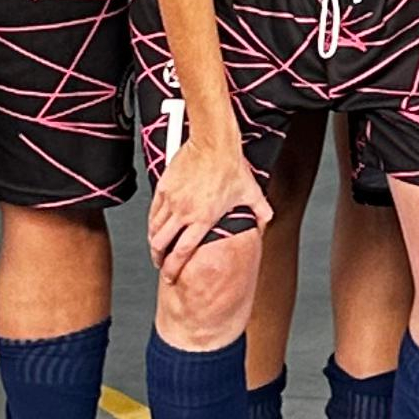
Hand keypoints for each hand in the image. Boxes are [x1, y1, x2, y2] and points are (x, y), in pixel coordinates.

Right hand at [147, 129, 270, 281]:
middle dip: (158, 258)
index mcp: (203, 219)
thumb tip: (267, 220)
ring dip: (154, 240)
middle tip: (159, 263)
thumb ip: (259, 210)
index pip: (182, 252)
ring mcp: (172, 200)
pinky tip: (154, 224)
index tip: (170, 274)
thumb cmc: (231, 166)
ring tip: (156, 246)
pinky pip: (152, 210)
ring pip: (154, 228)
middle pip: (160, 244)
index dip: (173, 268)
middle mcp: (184, 212)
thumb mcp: (250, 192)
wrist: (214, 143)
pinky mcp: (164, 187)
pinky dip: (151, 221)